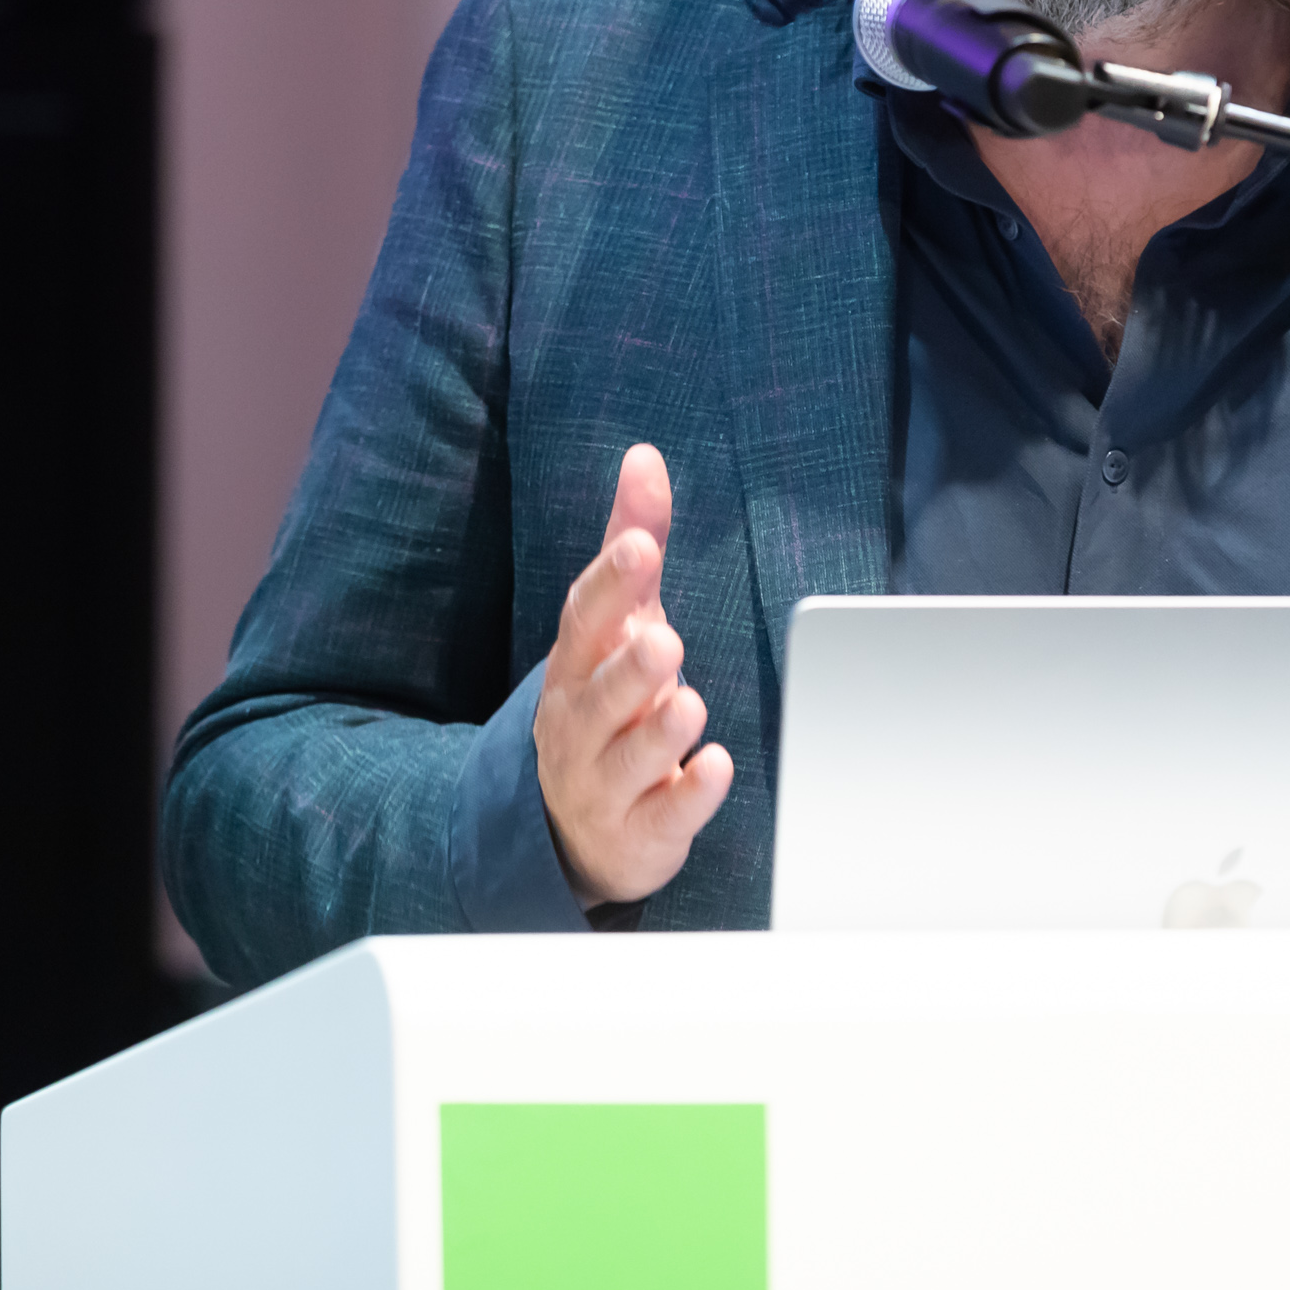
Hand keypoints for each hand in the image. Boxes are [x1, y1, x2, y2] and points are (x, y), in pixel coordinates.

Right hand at [531, 445, 734, 905]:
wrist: (574, 829)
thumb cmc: (608, 705)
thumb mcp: (617, 625)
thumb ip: (631, 544)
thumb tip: (644, 457)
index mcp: (576, 666)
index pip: (585, 620)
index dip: (610, 585)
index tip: (640, 547)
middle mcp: (580, 724)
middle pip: (599, 694)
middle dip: (629, 668)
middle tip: (665, 640)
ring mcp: (605, 782)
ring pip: (627, 757)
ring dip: (657, 731)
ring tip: (688, 704)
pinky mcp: (639, 832)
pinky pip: (663, 816)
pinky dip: (689, 795)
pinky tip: (715, 769)